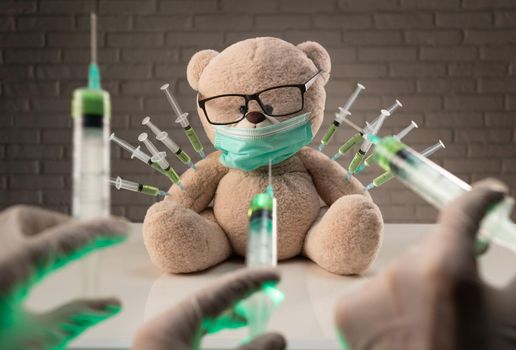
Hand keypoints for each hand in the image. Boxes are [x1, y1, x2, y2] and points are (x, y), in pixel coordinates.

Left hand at [0, 205, 128, 349]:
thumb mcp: (35, 343)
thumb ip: (74, 318)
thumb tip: (111, 304)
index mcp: (10, 272)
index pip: (66, 240)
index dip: (98, 232)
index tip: (120, 229)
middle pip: (27, 219)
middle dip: (62, 223)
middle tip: (88, 240)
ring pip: (7, 224)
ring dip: (36, 229)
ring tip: (59, 249)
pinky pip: (0, 241)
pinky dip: (17, 241)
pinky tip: (27, 263)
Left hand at [133, 268, 285, 349]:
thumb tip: (278, 338)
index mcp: (170, 326)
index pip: (217, 293)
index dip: (249, 283)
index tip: (274, 276)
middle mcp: (161, 329)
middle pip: (207, 303)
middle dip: (238, 299)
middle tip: (267, 294)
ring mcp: (159, 343)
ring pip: (199, 321)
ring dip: (227, 317)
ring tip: (250, 317)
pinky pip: (191, 335)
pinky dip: (213, 333)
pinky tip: (230, 337)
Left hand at [335, 179, 515, 349]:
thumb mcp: (511, 315)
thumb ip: (511, 274)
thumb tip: (502, 237)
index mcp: (446, 270)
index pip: (462, 212)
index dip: (480, 199)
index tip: (490, 194)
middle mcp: (399, 274)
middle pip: (430, 250)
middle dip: (449, 263)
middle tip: (462, 294)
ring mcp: (369, 294)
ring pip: (402, 275)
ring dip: (419, 289)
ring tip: (433, 325)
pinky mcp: (346, 314)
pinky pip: (376, 296)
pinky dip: (390, 307)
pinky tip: (405, 334)